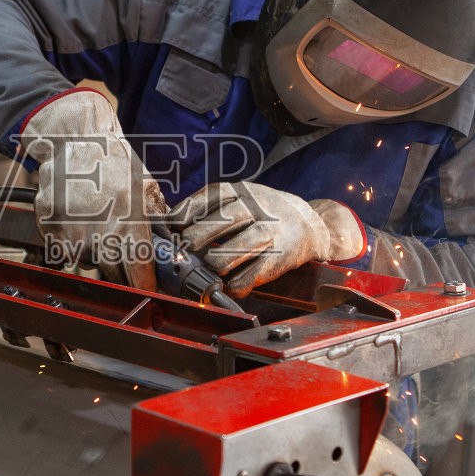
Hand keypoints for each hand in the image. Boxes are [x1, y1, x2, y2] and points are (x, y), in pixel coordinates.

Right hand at [19, 90, 164, 290]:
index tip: (146, 289)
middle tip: (120, 247)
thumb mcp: (145, 186)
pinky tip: (79, 219)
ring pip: (87, 263)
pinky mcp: (49, 230)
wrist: (74, 139)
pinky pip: (63, 250)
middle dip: (120, 268)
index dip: (144, 286)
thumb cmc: (112, 159)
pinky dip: (71, 242)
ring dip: (94, 254)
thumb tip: (170, 246)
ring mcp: (71, 234)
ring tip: (97, 224)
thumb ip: (158, 219)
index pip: (138, 276)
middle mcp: (99, 235)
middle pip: (113, 275)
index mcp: (128, 226)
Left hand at [167, 182, 364, 295]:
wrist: (309, 223)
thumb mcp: (238, 198)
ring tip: (206, 267)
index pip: (207, 198)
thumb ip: (207, 207)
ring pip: (234, 250)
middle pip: (219, 223)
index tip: (169, 228)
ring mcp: (270, 233)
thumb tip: (166, 224)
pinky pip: (251, 275)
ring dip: (214, 263)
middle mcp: (256, 208)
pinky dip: (235, 283)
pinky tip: (228, 284)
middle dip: (195, 240)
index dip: (184, 215)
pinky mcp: (280, 258)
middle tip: (183, 251)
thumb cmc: (261, 213)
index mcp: (240, 191)